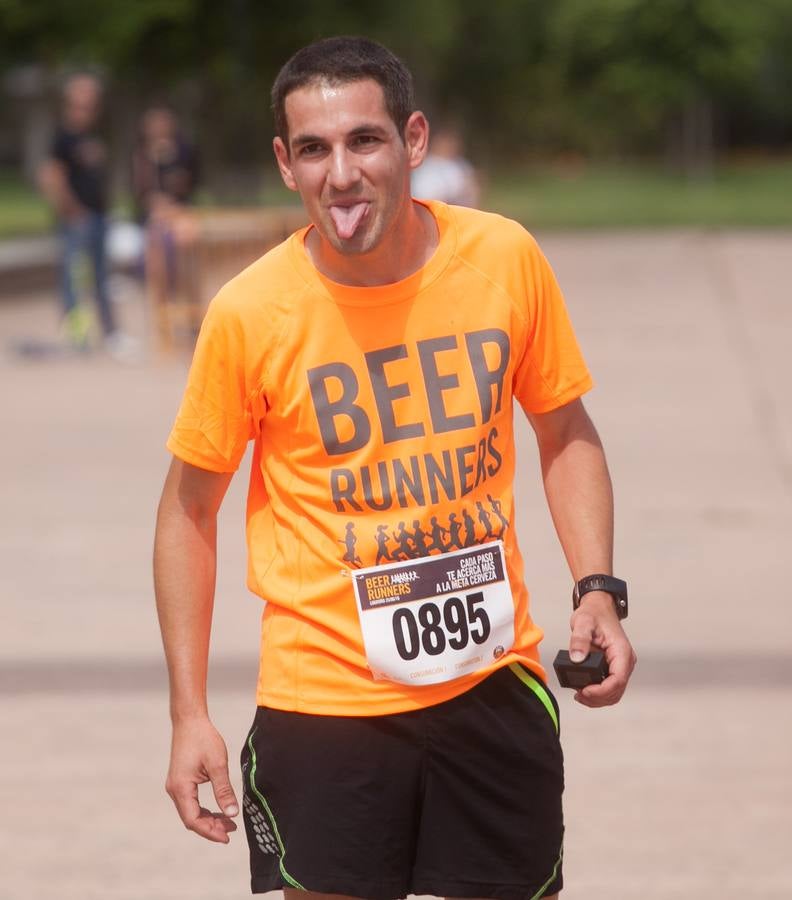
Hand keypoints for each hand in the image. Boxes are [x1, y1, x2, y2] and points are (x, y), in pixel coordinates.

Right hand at [165, 716, 239, 842]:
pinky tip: (218, 810)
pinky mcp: (180, 781)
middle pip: (191, 819)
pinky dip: (204, 809)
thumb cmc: (203, 738)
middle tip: (232, 830)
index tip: (227, 837)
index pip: (193, 820)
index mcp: (181, 787)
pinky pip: (191, 803)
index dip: (210, 831)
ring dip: (208, 819)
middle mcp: (174, 790)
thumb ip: (224, 790)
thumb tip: (232, 813)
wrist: (190, 720)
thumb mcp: (218, 764)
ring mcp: (175, 786)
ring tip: (229, 822)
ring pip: (191, 812)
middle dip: (211, 827)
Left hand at [568, 591, 636, 707]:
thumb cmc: (593, 613)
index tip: (584, 691)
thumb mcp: (583, 622)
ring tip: (580, 695)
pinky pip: (609, 686)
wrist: (598, 607)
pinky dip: (598, 693)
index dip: (601, 691)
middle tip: (578, 696)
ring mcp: (620, 666)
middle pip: (617, 691)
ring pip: (614, 692)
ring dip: (598, 699)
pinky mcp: (613, 667)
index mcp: (621, 652)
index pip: (618, 680)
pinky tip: (584, 691)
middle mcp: (625, 661)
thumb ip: (579, 640)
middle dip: (598, 698)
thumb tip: (577, 658)